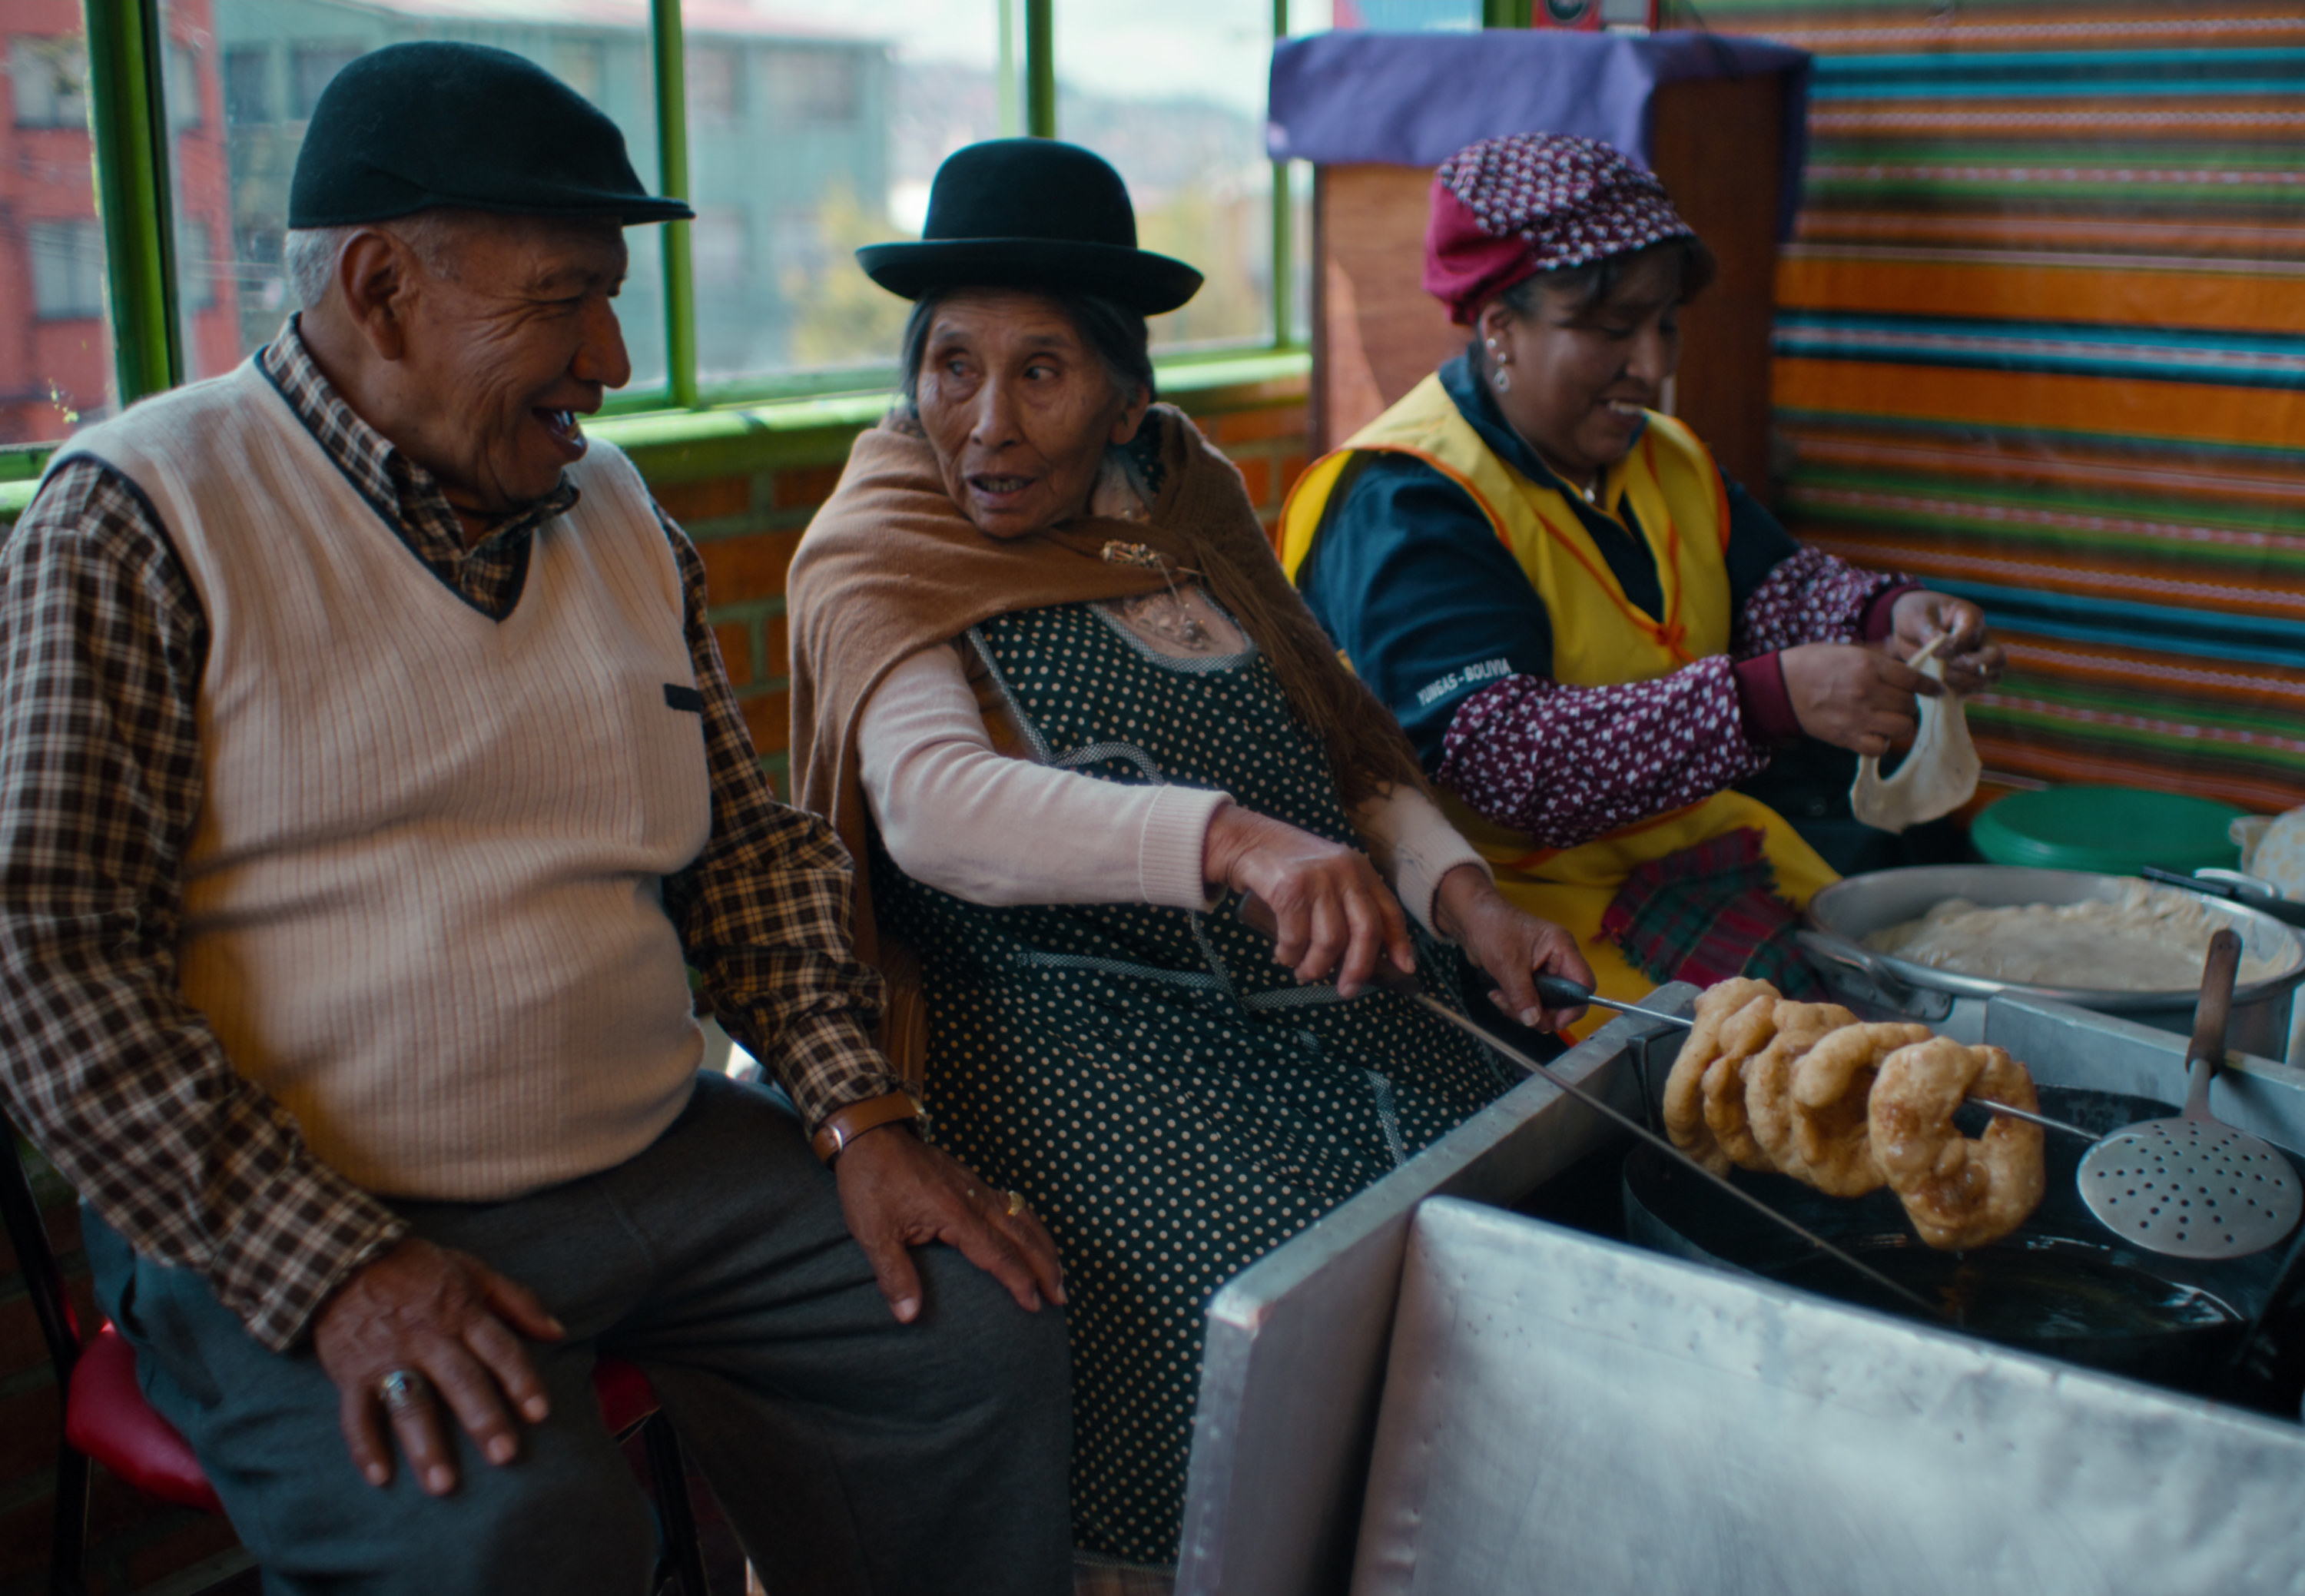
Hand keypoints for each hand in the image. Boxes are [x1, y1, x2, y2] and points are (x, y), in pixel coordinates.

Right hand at [311, 1238, 563, 1496]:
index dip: (521, 1381)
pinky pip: (357, 1414)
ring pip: (411, 1404)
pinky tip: (380, 1477)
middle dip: (483, 1418)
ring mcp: (388, 1357)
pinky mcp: (351, 1372)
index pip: (500, 1350)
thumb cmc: (418, 1267)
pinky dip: (365, 1446)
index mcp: (462, 1313)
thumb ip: (518, 1301)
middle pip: (461, 1381)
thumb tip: (558, 1332)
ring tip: (443, 1483)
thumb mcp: (473, 1270)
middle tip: (504, 1456)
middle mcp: (428, 1337)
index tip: (540, 1414)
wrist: (343, 1258)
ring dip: (426, 1445)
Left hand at [833, 1124, 1064, 1324]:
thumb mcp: (874, 1233)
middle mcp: (975, 1199)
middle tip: (1060, 1296)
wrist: (871, 1134)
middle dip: (1046, 1266)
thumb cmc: (871, 1182)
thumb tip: (908, 1316)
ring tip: (1058, 1272)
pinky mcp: (971, 1180)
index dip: (1019, 1281)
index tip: (1034, 1305)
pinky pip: (1012, 1203)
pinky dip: (1030, 1224)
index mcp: (956, 1214)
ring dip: (1044, 1245)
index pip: (999, 1254)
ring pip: (1023, 1216)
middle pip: (1023, 1235)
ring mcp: (976, 1186)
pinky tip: (1031, 1237)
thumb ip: (895, 1275)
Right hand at [1203, 803, 1414, 997]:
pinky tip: (1284, 955)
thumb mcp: (1327, 877)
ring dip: (1316, 966)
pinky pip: (1296, 937)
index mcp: (1360, 870)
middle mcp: (1345, 871)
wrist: (1246, 840)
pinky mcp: (1290, 887)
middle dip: (1358, 968)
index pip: (1389, 910)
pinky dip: (1290, 955)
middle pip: (1366, 930)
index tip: (1404, 969)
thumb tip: (1359, 959)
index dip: (1399, 943)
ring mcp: (1318, 878)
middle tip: (1347, 990)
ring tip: (1304, 972)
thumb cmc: (1288, 868)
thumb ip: (1345, 905)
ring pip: (1331, 940)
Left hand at [1433, 865, 1593, 1031]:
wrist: (1469, 918)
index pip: (1584, 985)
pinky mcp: (1529, 978)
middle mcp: (1557, 960)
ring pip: (1545, 1005)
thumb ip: (1522, 995)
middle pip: (1564, 1001)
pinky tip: (1498, 994)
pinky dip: (1514, 1005)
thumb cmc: (1491, 926)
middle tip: (1519, 1012)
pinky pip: (1530, 1002)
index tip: (1553, 1020)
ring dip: (1522, 1009)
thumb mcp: (1508, 964)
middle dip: (1540, 1012)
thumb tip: (1533, 1020)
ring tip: (1500, 998)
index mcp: (1562, 948)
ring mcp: (1544, 970)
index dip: (1573, 1007)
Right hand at [1779, 642, 1938, 758]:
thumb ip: (1878, 653)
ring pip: (1902, 727)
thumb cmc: (1812, 664)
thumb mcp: (1847, 649)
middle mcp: (1867, 692)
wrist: (1778, 687)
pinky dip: (1881, 743)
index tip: (1936, 690)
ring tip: (1890, 719)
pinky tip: (1874, 733)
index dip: (1929, 686)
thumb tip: (1903, 650)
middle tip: (1900, 702)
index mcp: (1868, 666)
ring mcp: (1857, 717)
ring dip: (1900, 724)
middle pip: (1910, 704)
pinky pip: (1879, 747)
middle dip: (1910, 704)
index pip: (1913, 678)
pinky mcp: (1846, 737)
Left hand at [1890, 590, 2003, 694]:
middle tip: (1948, 667)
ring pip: (1992, 675)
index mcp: (1969, 616)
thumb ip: (1928, 630)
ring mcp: (1979, 657)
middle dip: (1973, 667)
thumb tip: (1939, 648)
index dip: (1956, 646)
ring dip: (1967, 681)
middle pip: (1997, 657)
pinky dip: (1962, 690)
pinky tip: (1943, 685)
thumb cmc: (1915, 616)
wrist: (1910, 629)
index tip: (1934, 653)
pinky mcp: (1969, 674)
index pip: (1973, 633)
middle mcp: (1981, 637)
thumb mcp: (1916, 617)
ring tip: (1943, 677)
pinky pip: (1977, 687)